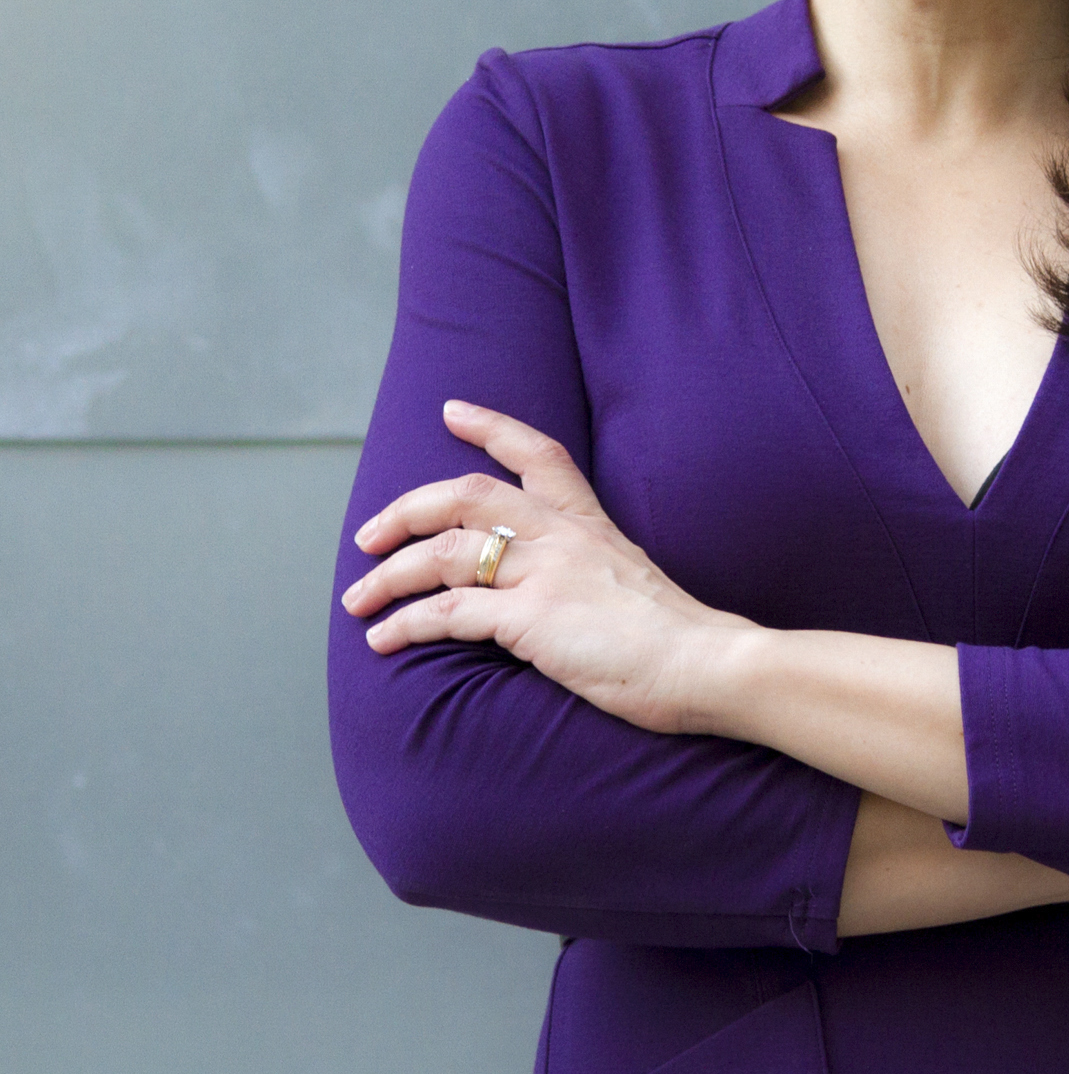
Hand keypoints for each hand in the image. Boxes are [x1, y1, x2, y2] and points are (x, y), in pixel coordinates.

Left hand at [341, 400, 753, 732]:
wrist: (704, 662)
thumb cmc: (675, 636)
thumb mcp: (630, 578)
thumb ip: (589, 570)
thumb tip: (559, 592)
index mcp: (589, 523)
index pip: (538, 454)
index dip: (491, 428)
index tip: (452, 411)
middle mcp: (562, 536)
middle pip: (466, 496)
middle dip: (406, 511)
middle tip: (368, 535)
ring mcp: (545, 573)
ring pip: (444, 553)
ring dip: (390, 575)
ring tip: (359, 599)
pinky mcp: (531, 619)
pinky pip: (450, 611)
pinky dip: (408, 623)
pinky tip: (384, 639)